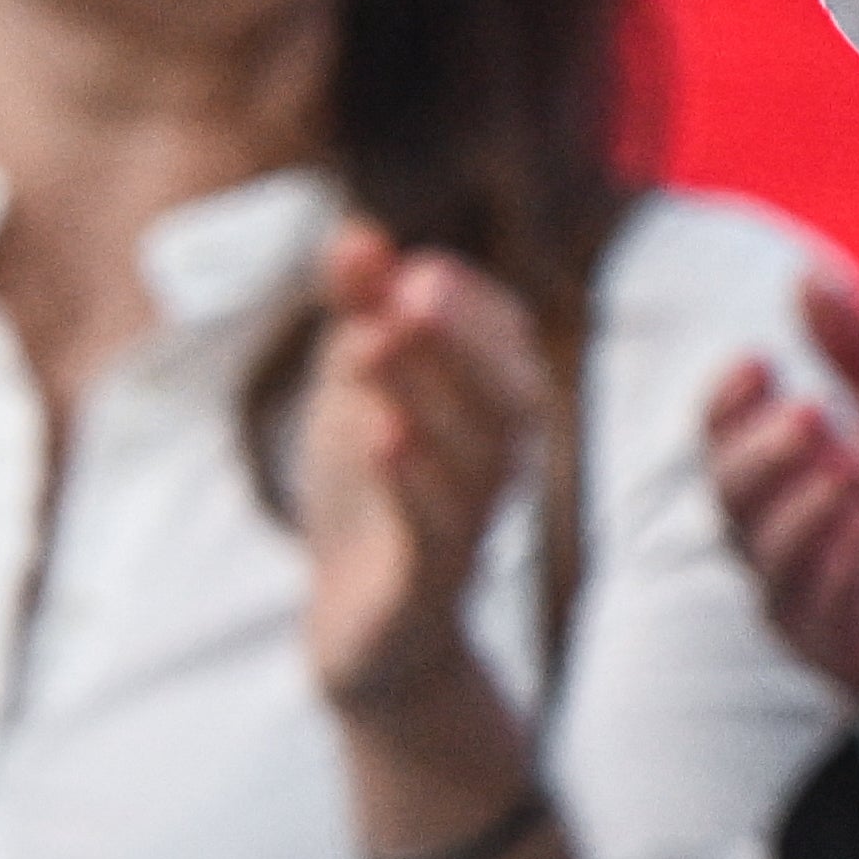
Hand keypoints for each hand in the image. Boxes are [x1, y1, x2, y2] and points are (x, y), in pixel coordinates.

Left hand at [292, 222, 551, 731]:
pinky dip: (413, 483)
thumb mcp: (353, 390)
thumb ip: (357, 311)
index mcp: (496, 409)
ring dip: (429, 396)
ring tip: (375, 343)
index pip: (505, 341)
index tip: (407, 269)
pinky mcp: (428, 588)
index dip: (465, 302)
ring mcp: (471, 526)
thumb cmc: (370, 491)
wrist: (360, 628)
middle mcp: (501, 465)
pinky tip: (381, 435)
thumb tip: (354, 231)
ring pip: (473, 460)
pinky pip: (435, 534)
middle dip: (460, 337)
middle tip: (409, 289)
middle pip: (504, 394)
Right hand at [705, 275, 858, 744]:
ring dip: (800, 511)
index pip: (723, 442)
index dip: (725, 405)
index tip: (756, 360)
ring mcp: (805, 606)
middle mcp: (777, 546)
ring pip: (768, 560)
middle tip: (808, 411)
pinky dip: (843, 564)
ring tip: (843, 472)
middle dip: (760, 454)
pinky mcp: (845, 655)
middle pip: (730, 500)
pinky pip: (826, 612)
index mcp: (786, 488)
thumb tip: (808, 273)